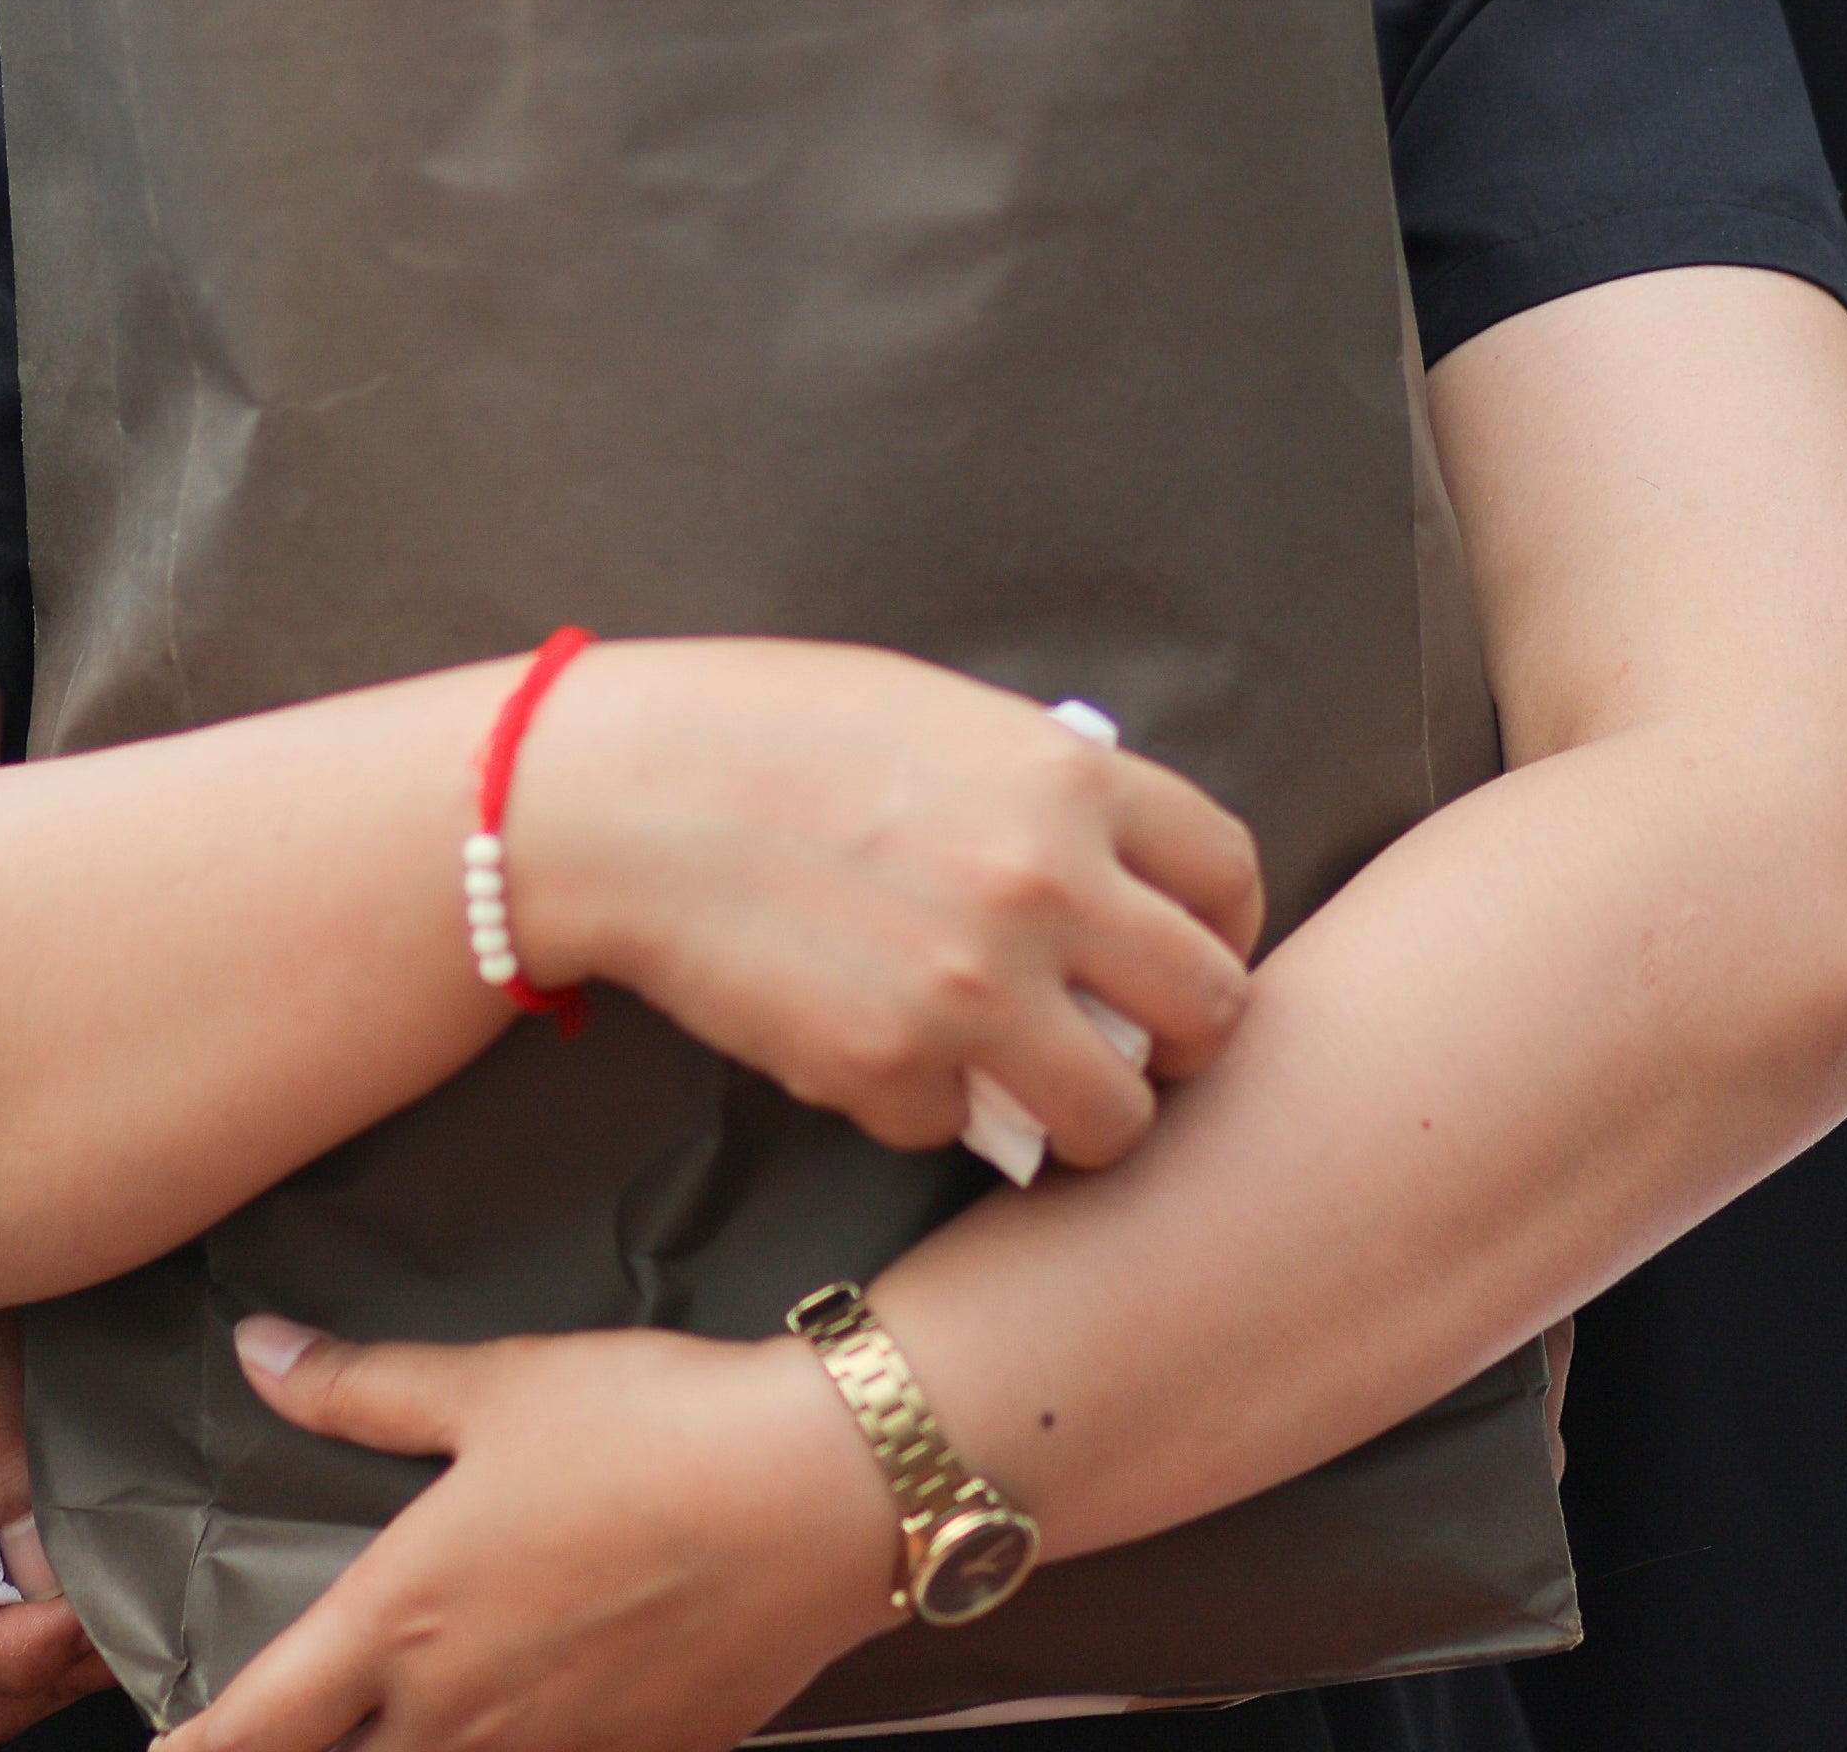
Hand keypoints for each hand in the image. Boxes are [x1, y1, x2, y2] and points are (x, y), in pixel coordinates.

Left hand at [167, 1314, 902, 1751]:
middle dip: (314, 1749)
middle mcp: (461, 1711)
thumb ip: (362, 1387)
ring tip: (416, 1713)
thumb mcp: (492, 1387)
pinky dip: (527, 1743)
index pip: (261, 1726)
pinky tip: (544, 1707)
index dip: (201, 1748)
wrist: (822, 1490)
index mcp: (401, 1622)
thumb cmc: (649, 1424)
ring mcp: (555, 1749)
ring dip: (418, 1748)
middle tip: (301, 1721)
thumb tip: (260, 1351)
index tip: (168, 1751)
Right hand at [515, 641, 1264, 1171]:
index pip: (1229, 873)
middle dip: (1180, 1039)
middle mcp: (1046, 891)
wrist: (617, 798)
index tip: (1184, 950)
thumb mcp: (940, 716)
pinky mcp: (889, 1076)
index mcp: (1068, 780)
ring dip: (1081, 1115)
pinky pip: (958, 1130)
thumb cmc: (767, 731)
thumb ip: (1045, 792)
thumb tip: (1116, 874)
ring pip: (1115, 1118)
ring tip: (1026, 1089)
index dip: (1221, 925)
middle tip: (1129, 1044)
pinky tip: (873, 1048)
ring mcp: (973, 995)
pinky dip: (926, 1108)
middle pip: (1212, 1009)